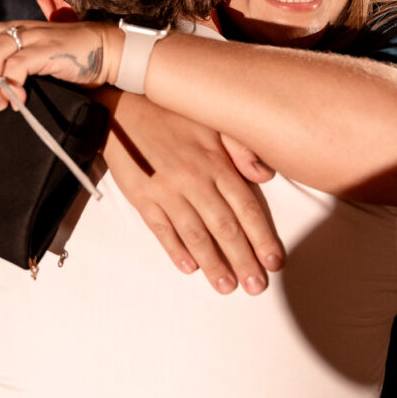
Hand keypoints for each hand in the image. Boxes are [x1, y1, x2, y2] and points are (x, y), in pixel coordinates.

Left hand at [0, 20, 120, 109]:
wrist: (108, 50)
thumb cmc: (69, 58)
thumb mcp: (32, 56)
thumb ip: (10, 63)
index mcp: (7, 30)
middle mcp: (15, 29)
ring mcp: (32, 38)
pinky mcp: (47, 51)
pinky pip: (16, 65)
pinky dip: (11, 85)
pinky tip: (18, 99)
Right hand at [99, 89, 281, 294]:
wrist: (121, 110)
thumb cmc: (171, 115)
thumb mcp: (211, 121)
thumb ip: (241, 148)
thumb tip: (266, 175)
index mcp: (216, 162)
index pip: (246, 207)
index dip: (262, 237)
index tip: (275, 262)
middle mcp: (194, 180)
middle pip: (225, 227)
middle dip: (243, 259)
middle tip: (256, 287)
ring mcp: (166, 191)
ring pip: (195, 234)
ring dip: (213, 263)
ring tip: (226, 287)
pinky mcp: (142, 198)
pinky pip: (161, 230)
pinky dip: (175, 250)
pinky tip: (189, 268)